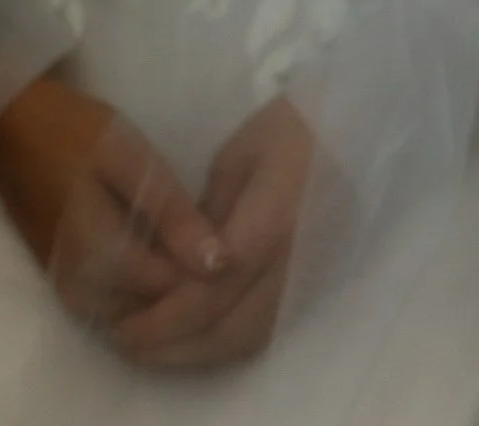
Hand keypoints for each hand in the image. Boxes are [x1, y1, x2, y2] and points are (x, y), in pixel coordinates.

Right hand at [0, 75, 228, 332]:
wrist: (10, 129)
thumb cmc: (72, 133)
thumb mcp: (130, 158)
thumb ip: (173, 214)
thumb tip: (220, 265)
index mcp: (106, 264)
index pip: (182, 297)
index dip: (212, 266)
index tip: (229, 228)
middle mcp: (89, 297)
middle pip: (164, 314)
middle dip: (193, 279)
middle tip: (212, 227)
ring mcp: (76, 299)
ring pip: (146, 315)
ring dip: (173, 283)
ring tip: (191, 231)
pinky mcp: (71, 291)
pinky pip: (125, 306)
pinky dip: (149, 283)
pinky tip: (163, 241)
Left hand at [110, 95, 320, 370]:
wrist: (355, 129)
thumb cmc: (291, 127)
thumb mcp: (236, 157)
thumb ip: (205, 216)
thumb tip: (174, 264)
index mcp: (273, 223)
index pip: (212, 291)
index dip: (165, 318)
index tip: (124, 325)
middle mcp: (296, 263)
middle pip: (230, 328)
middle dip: (174, 345)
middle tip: (128, 342)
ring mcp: (313, 280)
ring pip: (251, 338)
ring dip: (199, 351)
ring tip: (155, 347)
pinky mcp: (319, 285)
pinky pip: (270, 330)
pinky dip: (228, 342)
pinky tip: (197, 336)